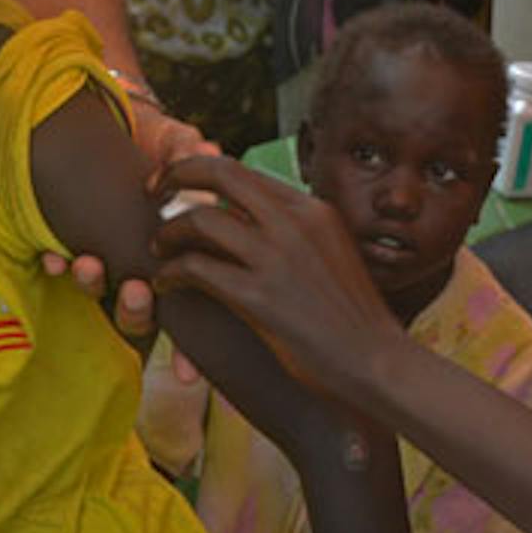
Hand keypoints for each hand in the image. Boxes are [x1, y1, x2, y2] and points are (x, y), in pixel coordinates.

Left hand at [39, 98, 217, 374]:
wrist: (114, 130)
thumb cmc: (159, 144)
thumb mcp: (177, 144)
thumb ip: (189, 150)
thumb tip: (206, 147)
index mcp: (180, 260)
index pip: (186, 316)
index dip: (186, 354)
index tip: (187, 375)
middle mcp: (141, 270)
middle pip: (136, 310)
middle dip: (133, 308)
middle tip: (136, 290)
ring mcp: (107, 258)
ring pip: (98, 289)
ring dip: (92, 282)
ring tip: (87, 264)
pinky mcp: (72, 243)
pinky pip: (61, 265)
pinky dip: (56, 264)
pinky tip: (51, 257)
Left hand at [152, 155, 402, 387]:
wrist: (378, 362)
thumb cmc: (355, 319)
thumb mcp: (334, 253)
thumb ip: (299, 231)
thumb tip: (261, 222)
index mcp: (313, 209)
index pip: (244, 170)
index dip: (202, 171)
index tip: (179, 185)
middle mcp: (295, 222)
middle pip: (219, 173)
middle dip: (175, 175)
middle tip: (153, 191)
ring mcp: (277, 258)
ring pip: (200, 220)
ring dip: (168, 232)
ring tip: (158, 249)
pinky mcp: (259, 297)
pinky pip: (197, 267)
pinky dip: (172, 271)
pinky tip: (167, 283)